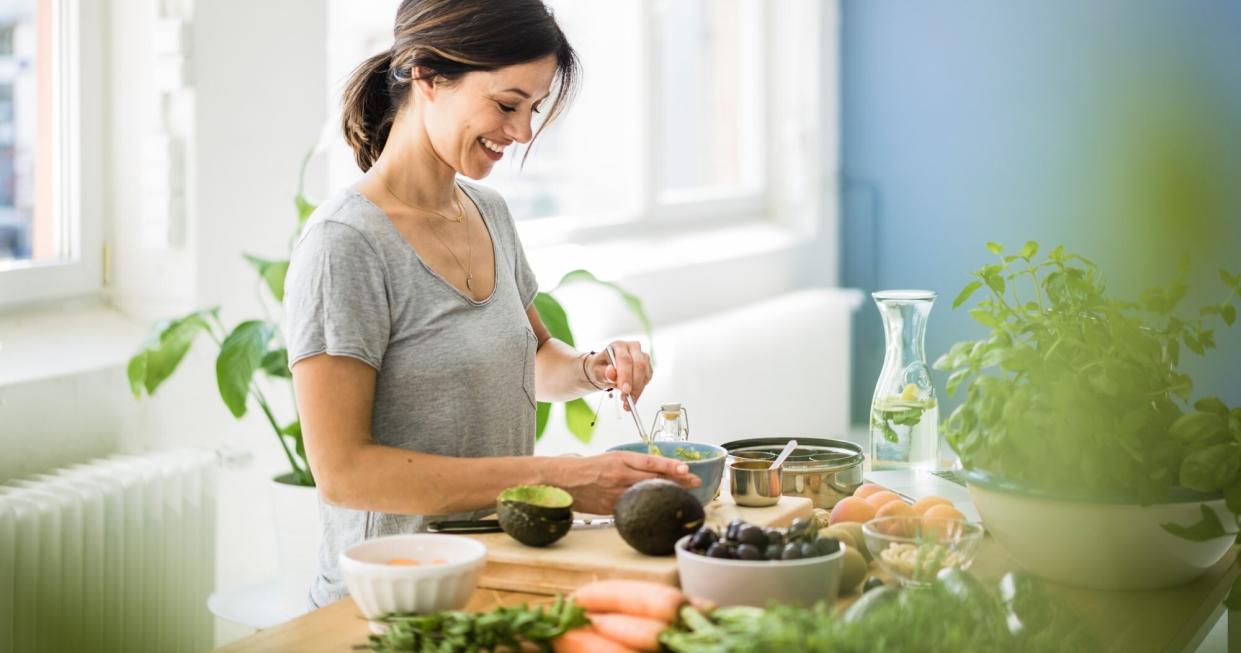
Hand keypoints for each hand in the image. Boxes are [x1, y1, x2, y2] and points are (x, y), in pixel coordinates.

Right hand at [550, 451, 700, 514]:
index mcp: (620, 459)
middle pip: (654, 479)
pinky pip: (634, 506)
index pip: (650, 461)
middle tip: (695, 481)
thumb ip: (633, 464)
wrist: (564, 480)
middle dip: (677, 480)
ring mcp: (616, 493)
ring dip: (667, 493)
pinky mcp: (611, 507)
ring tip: (685, 493)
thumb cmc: (589, 467)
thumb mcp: (612, 458)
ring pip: (647, 493)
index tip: (687, 468)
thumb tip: (658, 470)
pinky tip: (660, 507)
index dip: (670, 465)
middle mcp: (620, 475)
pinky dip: (648, 506)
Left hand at [589, 341, 651, 410]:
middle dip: (634, 384)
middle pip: (639, 365)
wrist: (605, 370)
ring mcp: (642, 357)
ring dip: (637, 390)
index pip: (625, 359)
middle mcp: (633, 348)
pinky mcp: (647, 367)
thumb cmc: (600, 368)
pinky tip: (631, 398)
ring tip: (626, 401)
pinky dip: (640, 391)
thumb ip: (603, 373)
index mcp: (619, 345)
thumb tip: (611, 373)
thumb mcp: (597, 371)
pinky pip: (647, 379)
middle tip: (627, 398)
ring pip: (645, 373)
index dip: (626, 375)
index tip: (625, 389)